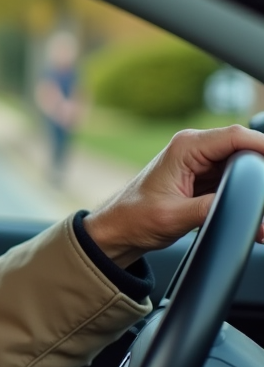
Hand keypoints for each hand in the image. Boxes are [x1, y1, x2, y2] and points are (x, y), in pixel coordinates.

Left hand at [84, 125, 263, 267]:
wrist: (118, 229)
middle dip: (260, 174)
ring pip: (244, 167)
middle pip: (246, 150)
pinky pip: (236, 180)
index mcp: (185, 147)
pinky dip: (246, 195)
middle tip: (263, 208)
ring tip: (260, 218)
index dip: (263, 147)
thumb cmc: (135, 218)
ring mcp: (201, 162)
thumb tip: (242, 208)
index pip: (237, 136)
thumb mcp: (175, 216)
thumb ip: (211, 208)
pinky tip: (253, 217)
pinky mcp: (205, 177)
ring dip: (255, 188)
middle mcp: (195, 148)